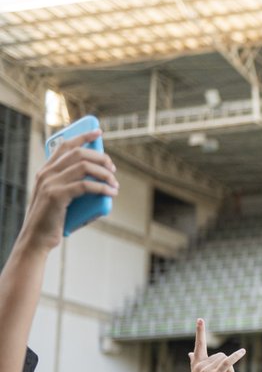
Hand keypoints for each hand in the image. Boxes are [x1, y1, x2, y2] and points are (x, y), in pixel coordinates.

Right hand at [17, 129, 117, 252]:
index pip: (64, 146)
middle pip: (78, 153)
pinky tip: (112, 193)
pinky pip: (85, 186)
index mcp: (46, 171)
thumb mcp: (60, 199)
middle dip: (100, 157)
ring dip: (104, 173)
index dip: (82, 137)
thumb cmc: (53, 220)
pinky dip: (102, 188)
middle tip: (113, 169)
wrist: (36, 239)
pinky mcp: (57, 196)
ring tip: (115, 184)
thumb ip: (73, 187)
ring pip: (84, 166)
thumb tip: (103, 185)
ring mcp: (50, 183)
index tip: (98, 133)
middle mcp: (46, 174)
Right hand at [187, 319, 245, 371]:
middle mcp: (200, 364)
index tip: (200, 319)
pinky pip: (228, 362)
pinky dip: (236, 356)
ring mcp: (207, 369)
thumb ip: (195, 362)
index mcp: (196, 363)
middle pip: (220, 355)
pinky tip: (243, 352)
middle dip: (227, 365)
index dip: (200, 332)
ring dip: (230, 370)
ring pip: (225, 360)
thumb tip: (190, 353)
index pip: (199, 344)